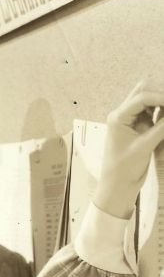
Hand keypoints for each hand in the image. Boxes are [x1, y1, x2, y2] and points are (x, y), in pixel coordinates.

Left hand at [95, 79, 163, 218]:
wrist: (117, 185)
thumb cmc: (125, 169)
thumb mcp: (145, 146)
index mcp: (118, 117)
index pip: (143, 96)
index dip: (163, 96)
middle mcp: (122, 114)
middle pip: (145, 90)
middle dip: (162, 94)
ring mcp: (130, 118)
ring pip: (149, 98)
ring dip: (162, 101)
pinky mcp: (138, 125)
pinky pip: (153, 109)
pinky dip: (162, 109)